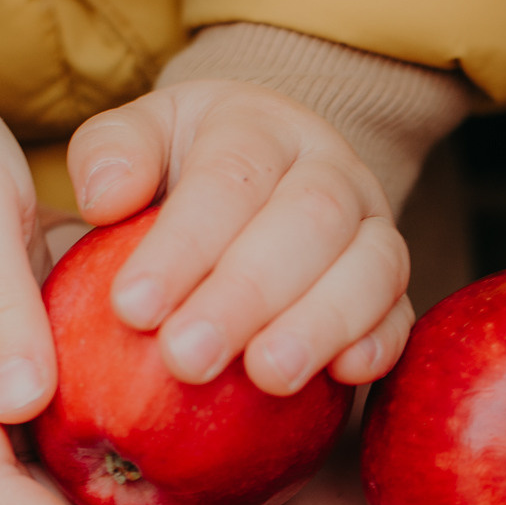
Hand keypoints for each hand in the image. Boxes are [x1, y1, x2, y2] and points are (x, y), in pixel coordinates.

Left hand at [63, 80, 412, 394]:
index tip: (131, 308)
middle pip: (309, 220)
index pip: (230, 177)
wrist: (263, 173)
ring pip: (371, 266)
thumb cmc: (181, 170)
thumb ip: (111, 154)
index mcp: (261, 127)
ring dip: (318, 324)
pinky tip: (344, 376)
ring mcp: (373, 229)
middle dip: (246, 294)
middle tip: (185, 359)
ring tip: (266, 377)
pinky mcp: (394, 289)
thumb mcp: (138, 141)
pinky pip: (401, 313)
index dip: (184, 244)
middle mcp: (332, 171)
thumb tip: (104, 197)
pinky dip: (380, 343)